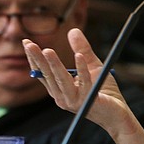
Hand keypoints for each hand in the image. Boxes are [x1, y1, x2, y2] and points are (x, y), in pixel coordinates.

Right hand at [23, 29, 143, 143]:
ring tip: (47, 51)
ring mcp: (74, 102)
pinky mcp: (88, 103)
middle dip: (37, 59)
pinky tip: (79, 57)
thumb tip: (73, 30)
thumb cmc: (103, 91)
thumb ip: (82, 49)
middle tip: (28, 44)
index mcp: (59, 90)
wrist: (117, 113)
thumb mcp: (92, 66)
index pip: (42, 73)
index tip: (26, 42)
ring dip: (54, 65)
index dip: (34, 58)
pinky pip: (84, 84)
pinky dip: (81, 70)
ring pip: (61, 81)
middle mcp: (62, 97)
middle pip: (47, 76)